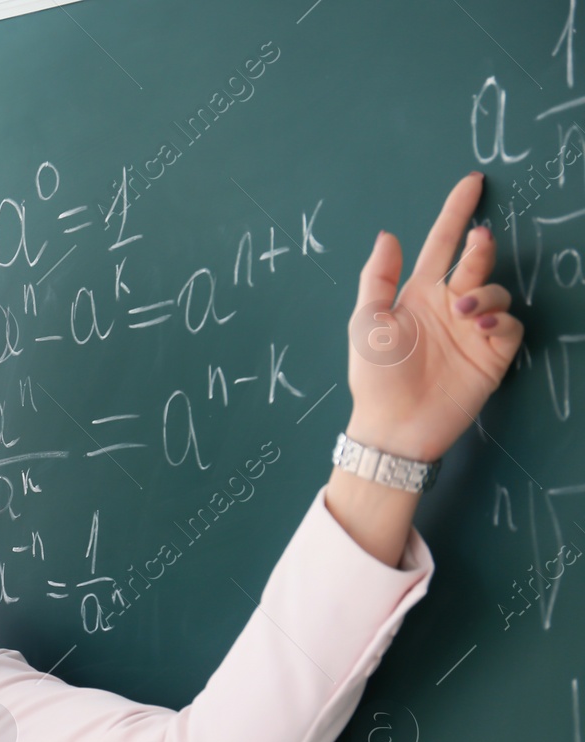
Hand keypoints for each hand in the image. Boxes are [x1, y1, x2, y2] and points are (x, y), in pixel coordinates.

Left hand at [345, 171, 522, 462]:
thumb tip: (387, 234)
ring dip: (486, 290)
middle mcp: (449, 305)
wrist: (394, 426)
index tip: (472, 181)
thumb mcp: (366, 322)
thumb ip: (377, 278)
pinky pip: (510, 324)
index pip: (441, 243)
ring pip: (497, 289)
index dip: (456, 212)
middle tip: (479, 242)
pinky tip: (482, 326)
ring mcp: (473, 328)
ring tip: (466, 310)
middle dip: (480, 248)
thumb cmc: (375, 376)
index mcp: (417, 293)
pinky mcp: (493, 353)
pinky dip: (501, 318)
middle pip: (475, 261)